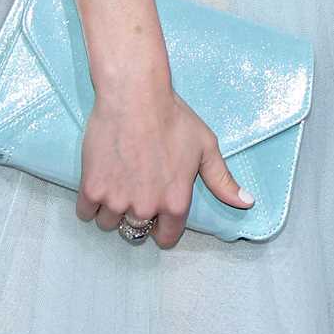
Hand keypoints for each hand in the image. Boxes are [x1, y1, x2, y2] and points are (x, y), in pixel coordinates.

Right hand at [75, 78, 252, 249]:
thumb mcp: (206, 146)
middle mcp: (146, 208)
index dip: (163, 226)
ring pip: (109, 223)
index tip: (158, 213)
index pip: (166, 238)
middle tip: (137, 187)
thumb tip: (246, 203)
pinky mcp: (92, 190)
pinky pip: (86, 213)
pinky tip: (101, 180)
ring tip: (119, 181)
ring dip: (113, 208)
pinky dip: (91, 201)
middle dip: (137, 214)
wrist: (134, 96)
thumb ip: (223, 180)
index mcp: (175, 202)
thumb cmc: (172, 118)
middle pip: (136, 232)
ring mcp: (117, 201)